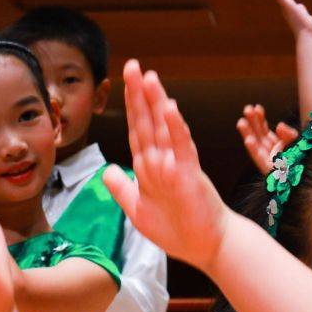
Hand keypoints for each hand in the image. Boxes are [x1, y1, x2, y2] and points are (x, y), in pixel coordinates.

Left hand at [103, 60, 229, 268]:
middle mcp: (161, 160)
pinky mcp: (188, 174)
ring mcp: (175, 165)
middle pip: (146, 121)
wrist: (205, 247)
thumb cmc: (177, 230)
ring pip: (162, 128)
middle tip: (131, 64)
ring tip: (149, 77)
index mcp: (148, 167)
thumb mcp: (137, 210)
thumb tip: (106, 170)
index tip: (125, 81)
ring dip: (156, 102)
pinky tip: (169, 107)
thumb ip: (122, 189)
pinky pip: (181, 147)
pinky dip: (175, 127)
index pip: (136, 129)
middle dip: (138, 93)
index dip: (130, 105)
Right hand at [236, 103, 297, 174]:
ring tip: (241, 122)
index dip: (260, 119)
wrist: (307, 176)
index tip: (257, 107)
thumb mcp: (297, 142)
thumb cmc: (302, 160)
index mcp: (276, 145)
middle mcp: (271, 152)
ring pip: (256, 145)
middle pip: (259, 135)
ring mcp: (269, 161)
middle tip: (247, 108)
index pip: (265, 130)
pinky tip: (248, 140)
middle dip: (252, 122)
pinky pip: (259, 159)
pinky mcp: (269, 170)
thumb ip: (289, 134)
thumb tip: (279, 126)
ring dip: (247, 133)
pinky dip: (253, 149)